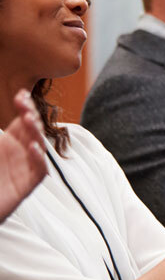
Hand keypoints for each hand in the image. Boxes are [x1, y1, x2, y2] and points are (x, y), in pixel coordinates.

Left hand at [0, 90, 46, 221]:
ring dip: (36, 133)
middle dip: (31, 116)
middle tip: (25, 106)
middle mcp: (20, 154)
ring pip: (39, 147)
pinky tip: (33, 147)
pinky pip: (40, 170)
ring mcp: (26, 169)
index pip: (22, 120)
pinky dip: (39, 158)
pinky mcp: (27, 185)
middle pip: (32, 131)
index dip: (24, 107)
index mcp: (9, 143)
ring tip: (29, 120)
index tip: (21, 94)